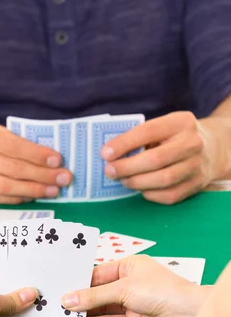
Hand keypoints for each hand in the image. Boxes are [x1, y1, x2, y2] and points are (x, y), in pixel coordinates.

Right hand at [0, 118, 71, 202]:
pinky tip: (31, 195)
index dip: (37, 155)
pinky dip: (15, 198)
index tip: (58, 160)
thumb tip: (48, 157)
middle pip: (11, 169)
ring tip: (52, 190)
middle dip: (41, 175)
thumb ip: (12, 139)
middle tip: (63, 178)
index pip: (13, 145)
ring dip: (32, 190)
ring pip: (3, 187)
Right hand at [61, 255, 210, 316]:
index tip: (60, 283)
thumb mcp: (123, 288)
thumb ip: (95, 296)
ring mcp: (130, 302)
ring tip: (63, 313)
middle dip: (80, 295)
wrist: (187, 315)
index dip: (80, 279)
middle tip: (56, 299)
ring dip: (85, 310)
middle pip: (98, 289)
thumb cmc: (160, 289)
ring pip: (102, 306)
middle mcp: (128, 282)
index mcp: (128, 265)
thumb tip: (68, 299)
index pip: (98, 271)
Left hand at [101, 111, 222, 203]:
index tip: (105, 153)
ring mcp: (197, 165)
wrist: (211, 147)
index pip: (148, 131)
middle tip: (109, 171)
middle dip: (127, 167)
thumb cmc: (174, 136)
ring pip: (163, 179)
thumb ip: (141, 136)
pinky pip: (170, 195)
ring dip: (137, 182)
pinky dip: (151, 194)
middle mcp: (192, 143)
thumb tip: (110, 152)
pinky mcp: (198, 184)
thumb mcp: (163, 126)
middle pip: (155, 159)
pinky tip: (140, 189)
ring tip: (123, 180)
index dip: (124, 143)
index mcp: (180, 122)